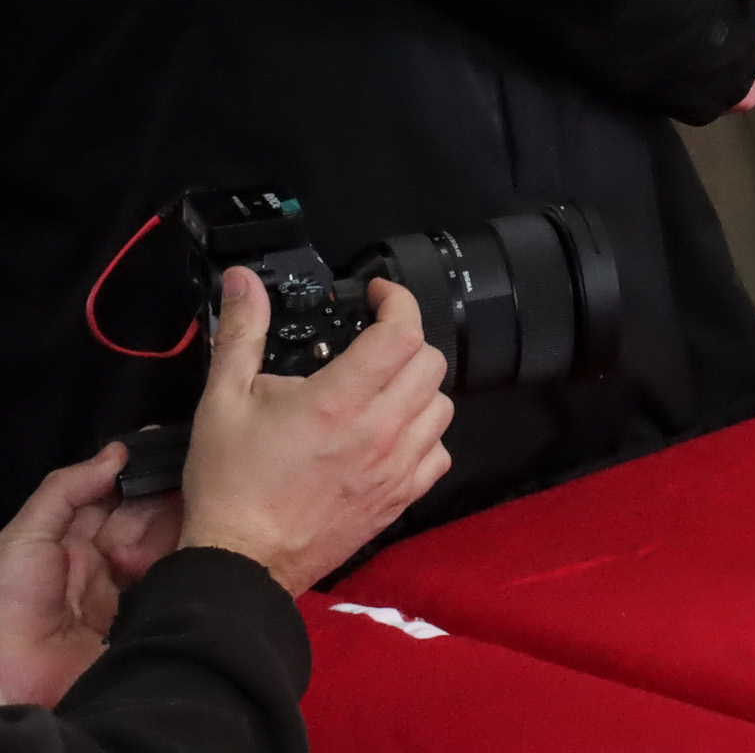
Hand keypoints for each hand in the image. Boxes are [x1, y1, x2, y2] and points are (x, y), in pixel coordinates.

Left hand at [0, 445, 181, 707]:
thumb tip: (118, 450)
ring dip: (176, 524)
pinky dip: (184, 558)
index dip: (137, 470)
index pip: (109, 497)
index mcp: (67, 542)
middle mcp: (100, 563)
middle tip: (195, 471)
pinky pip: (173, 578)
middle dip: (163, 494)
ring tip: (196, 505)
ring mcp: (128, 591)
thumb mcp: (25, 536)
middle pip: (141, 517)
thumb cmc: (10, 601)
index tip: (171, 443)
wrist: (16, 678)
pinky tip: (196, 540)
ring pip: (162, 543)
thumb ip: (67, 489)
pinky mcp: (148, 615)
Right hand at [179, 270, 450, 595]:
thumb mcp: (222, 400)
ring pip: (441, 405)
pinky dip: (424, 435)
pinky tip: (391, 434)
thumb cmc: (229, 485)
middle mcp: (379, 431)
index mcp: (339, 401)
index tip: (378, 296)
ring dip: (417, 388)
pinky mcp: (401, 498)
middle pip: (430, 362)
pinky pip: (439, 453)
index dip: (397, 301)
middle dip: (404, 342)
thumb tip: (244, 281)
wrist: (239, 562)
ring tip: (381, 389)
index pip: (401, 332)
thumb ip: (241, 333)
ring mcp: (396, 467)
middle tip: (372, 344)